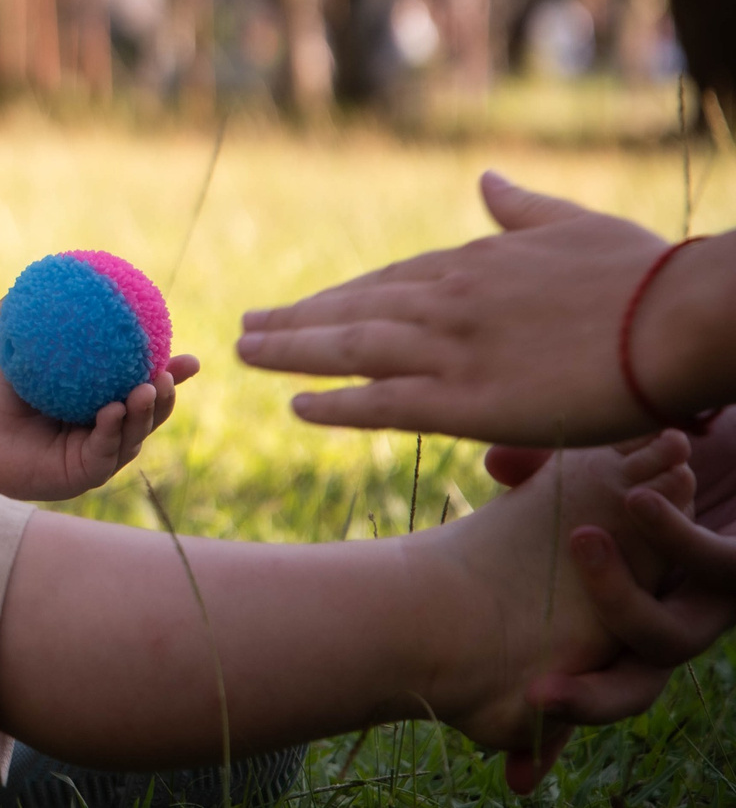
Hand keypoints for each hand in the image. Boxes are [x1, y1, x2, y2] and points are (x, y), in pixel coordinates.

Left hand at [0, 301, 199, 500]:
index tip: (190, 358)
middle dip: (167, 395)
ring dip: (145, 412)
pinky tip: (112, 410)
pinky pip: (103, 451)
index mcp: (102, 401)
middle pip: (151, 414)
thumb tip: (34, 277)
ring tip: (147, 388)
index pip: (145, 386)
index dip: (172, 376)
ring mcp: (98, 454)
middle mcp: (106, 429)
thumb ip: (19, 317)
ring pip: (133, 434)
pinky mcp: (82, 474)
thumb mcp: (8, 350)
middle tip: (167, 372)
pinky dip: (111, 430)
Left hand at [234, 172, 669, 444]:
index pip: (387, 282)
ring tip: (245, 352)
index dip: (339, 296)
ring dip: (292, 352)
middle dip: (296, 319)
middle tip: (245, 324)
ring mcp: (452, 351)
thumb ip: (522, 208)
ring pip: (350, 350)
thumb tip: (487, 179)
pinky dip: (336, 404)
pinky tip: (297, 406)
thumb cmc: (643, 274)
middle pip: (353, 311)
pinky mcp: (467, 401)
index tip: (301, 303)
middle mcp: (447, 302)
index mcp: (473, 262)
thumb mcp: (573, 224)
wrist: (679, 318)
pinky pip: (383, 404)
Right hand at [488, 417, 735, 727]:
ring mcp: (708, 602)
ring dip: (616, 600)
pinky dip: (668, 536)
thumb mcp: (602, 464)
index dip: (548, 727)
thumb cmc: (684, 454)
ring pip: (665, 639)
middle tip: (535, 699)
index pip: (582, 679)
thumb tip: (494, 471)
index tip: (512, 774)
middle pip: (627, 688)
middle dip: (584, 704)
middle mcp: (664, 619)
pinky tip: (638, 499)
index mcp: (621, 613)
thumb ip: (550, 471)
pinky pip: (708, 565)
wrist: (735, 432)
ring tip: (581, 541)